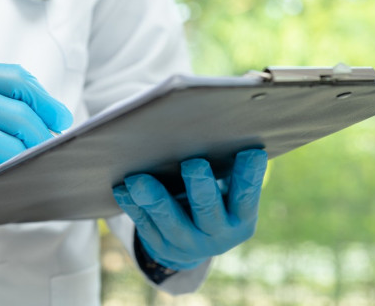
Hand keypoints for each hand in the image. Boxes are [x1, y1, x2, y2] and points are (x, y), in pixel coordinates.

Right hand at [0, 63, 72, 214]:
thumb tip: (51, 122)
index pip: (17, 80)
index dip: (46, 101)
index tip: (61, 119)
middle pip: (20, 118)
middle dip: (41, 138)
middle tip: (47, 151)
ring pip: (11, 149)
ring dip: (26, 163)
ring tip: (30, 168)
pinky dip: (8, 180)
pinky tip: (13, 183)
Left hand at [113, 149, 267, 269]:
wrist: (194, 244)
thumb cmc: (215, 201)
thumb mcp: (228, 192)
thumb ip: (227, 169)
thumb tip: (225, 128)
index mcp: (240, 219)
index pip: (246, 197)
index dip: (249, 177)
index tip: (251, 152)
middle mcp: (217, 235)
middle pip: (208, 212)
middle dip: (200, 189)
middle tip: (192, 164)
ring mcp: (187, 243)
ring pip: (171, 222)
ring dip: (154, 200)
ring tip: (139, 180)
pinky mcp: (161, 245)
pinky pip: (145, 225)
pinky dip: (134, 207)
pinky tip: (123, 189)